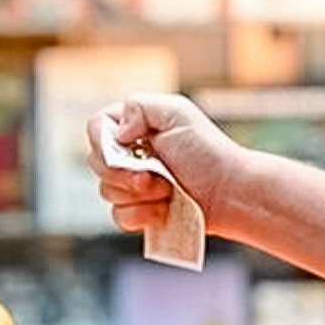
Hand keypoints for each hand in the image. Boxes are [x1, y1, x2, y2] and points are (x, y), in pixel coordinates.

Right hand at [85, 93, 243, 235]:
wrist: (229, 193)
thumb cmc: (207, 152)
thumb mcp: (177, 113)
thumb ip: (138, 107)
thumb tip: (118, 134)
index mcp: (134, 125)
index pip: (96, 126)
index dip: (104, 141)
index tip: (128, 147)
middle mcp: (129, 154)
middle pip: (96, 163)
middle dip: (125, 173)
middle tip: (157, 175)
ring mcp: (132, 185)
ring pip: (106, 192)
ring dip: (139, 194)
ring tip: (168, 190)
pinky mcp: (139, 211)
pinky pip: (118, 216)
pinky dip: (140, 215)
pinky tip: (163, 209)